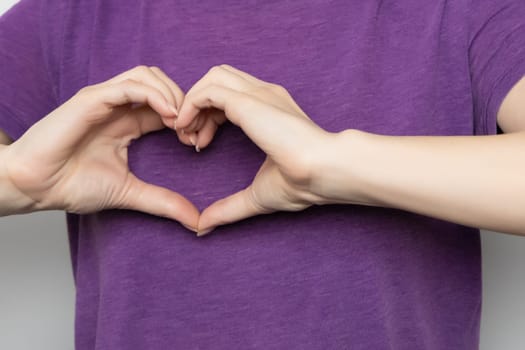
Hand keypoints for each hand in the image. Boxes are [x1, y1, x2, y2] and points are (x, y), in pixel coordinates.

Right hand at [3, 66, 198, 229]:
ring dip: (172, 94)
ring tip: (180, 122)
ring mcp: (104, 100)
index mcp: (128, 123)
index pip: (166, 105)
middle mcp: (118, 107)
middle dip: (183, 100)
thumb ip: (163, 202)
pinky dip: (154, 95)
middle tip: (192, 129)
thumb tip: (196, 221)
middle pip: (160, 82)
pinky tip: (168, 115)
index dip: (186, 118)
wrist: (36, 187)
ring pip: (147, 76)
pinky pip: (129, 86)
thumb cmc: (74, 186)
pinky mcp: (92, 99)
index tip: (197, 142)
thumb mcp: (130, 193)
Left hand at [177, 65, 334, 234]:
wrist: (323, 172)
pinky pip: (208, 90)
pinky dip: (191, 104)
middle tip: (191, 139)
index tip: (201, 146)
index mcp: (271, 109)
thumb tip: (203, 227)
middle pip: (219, 79)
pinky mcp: (248, 100)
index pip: (230, 96)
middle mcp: (264, 95)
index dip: (208, 117)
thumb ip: (229, 207)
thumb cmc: (303, 183)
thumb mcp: (257, 195)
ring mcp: (258, 93)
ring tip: (187, 134)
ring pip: (212, 77)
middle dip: (198, 105)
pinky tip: (187, 129)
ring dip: (192, 102)